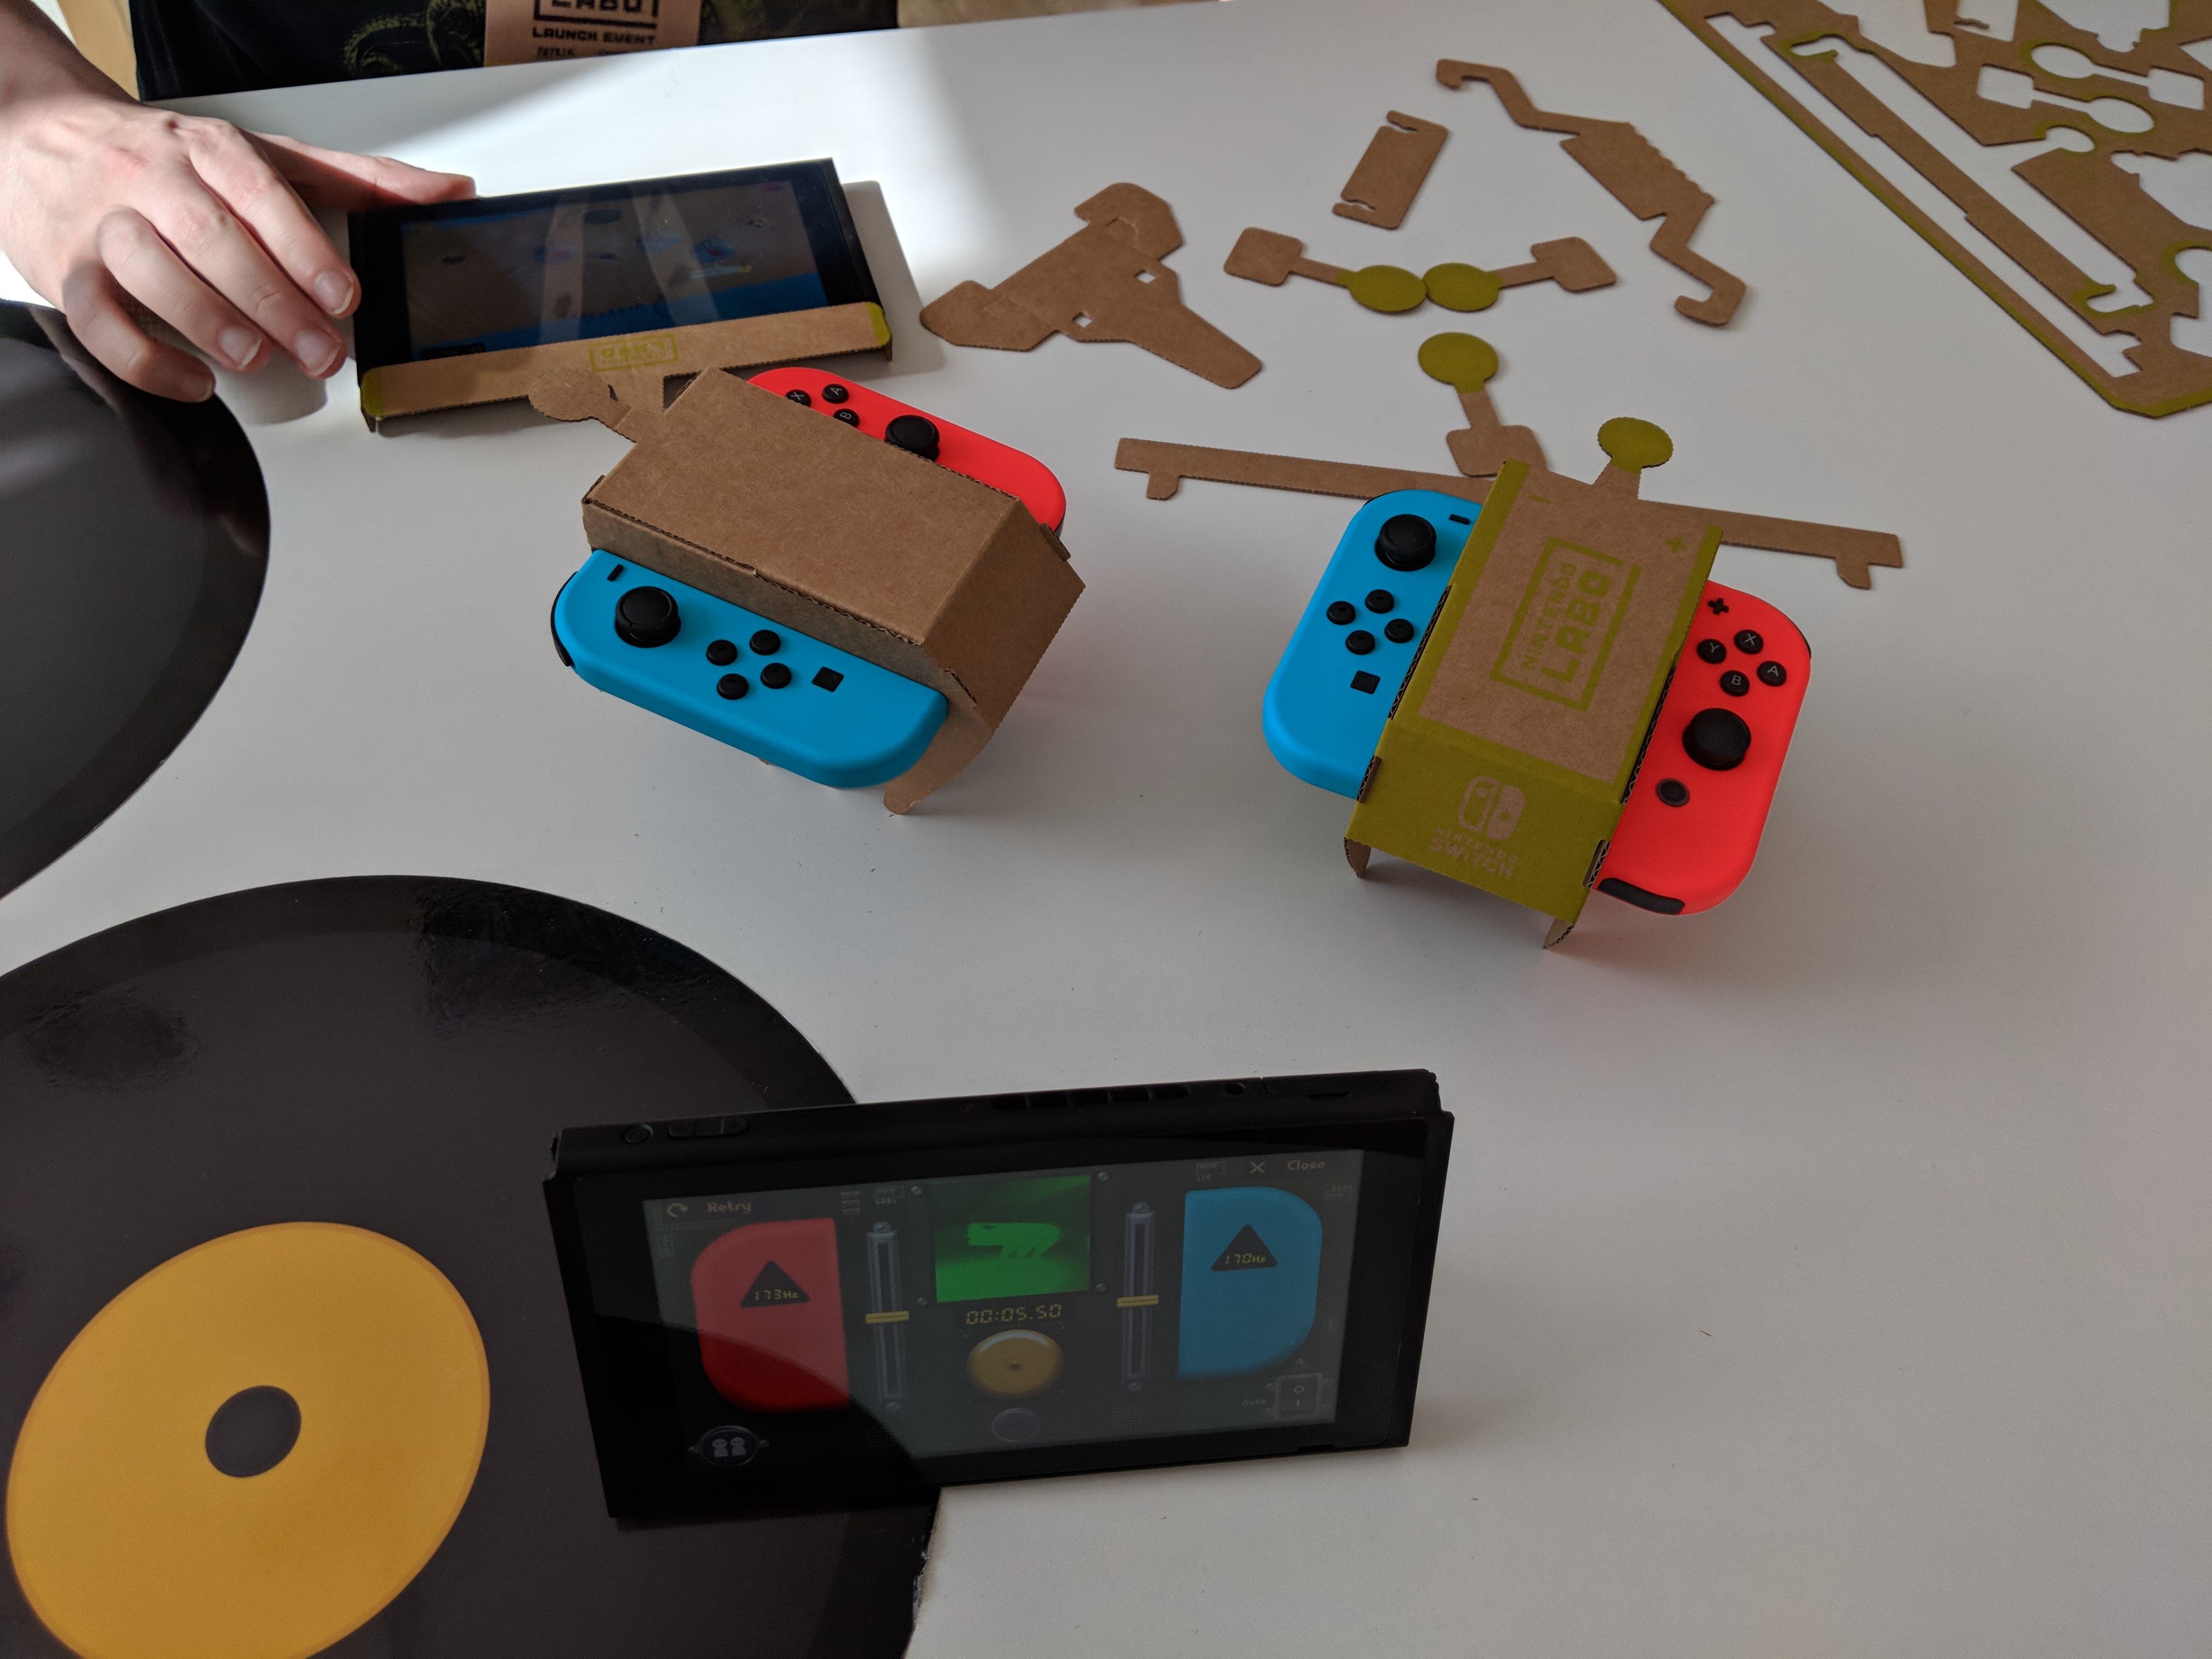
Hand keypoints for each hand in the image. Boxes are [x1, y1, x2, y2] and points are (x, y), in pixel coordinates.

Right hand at [0, 66, 471, 400]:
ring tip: (255, 359)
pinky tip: (195, 382)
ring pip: (150, 270)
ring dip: (208, 321)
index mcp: (210, 151)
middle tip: (319, 351)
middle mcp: (153, 180)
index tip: (343, 297)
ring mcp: (105, 226)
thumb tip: (447, 191)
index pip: (260, 196)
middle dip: (271, 300)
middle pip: (212, 238)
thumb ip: (358, 179)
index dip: (304, 250)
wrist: (45, 138)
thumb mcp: (267, 157)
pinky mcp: (66, 271)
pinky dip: (145, 359)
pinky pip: (97, 320)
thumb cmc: (171, 161)